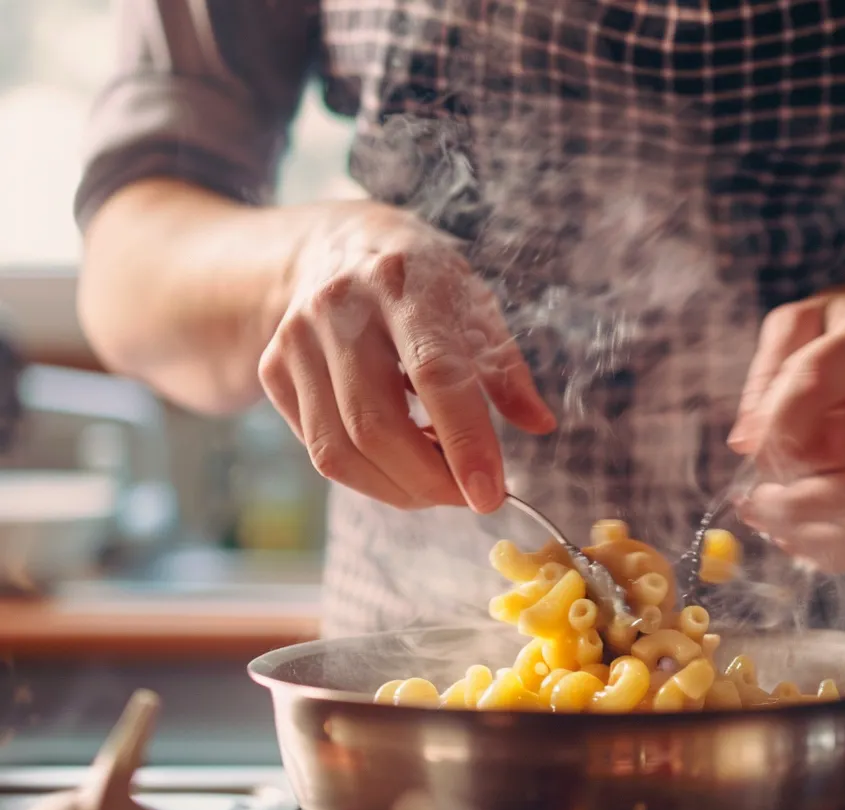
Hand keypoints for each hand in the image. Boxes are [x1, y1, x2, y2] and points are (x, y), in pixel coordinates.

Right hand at [258, 201, 555, 512]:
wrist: (338, 247)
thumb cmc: (422, 284)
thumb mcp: (475, 306)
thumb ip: (506, 370)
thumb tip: (541, 424)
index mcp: (404, 284)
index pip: (435, 374)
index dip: (464, 442)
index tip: (490, 494)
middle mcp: (340, 308)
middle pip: (375, 426)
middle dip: (428, 482)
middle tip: (469, 497)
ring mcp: (297, 340)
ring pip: (338, 450)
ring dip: (396, 487)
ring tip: (437, 478)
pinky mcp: (273, 369)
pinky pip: (317, 449)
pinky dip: (365, 472)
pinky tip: (398, 453)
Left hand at [727, 292, 844, 572]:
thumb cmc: (842, 347)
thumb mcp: (797, 328)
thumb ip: (765, 373)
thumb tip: (745, 442)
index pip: (813, 384)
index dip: (770, 428)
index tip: (746, 450)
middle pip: (837, 455)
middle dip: (781, 486)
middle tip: (755, 499)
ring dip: (806, 527)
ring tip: (773, 522)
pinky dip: (844, 555)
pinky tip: (807, 542)